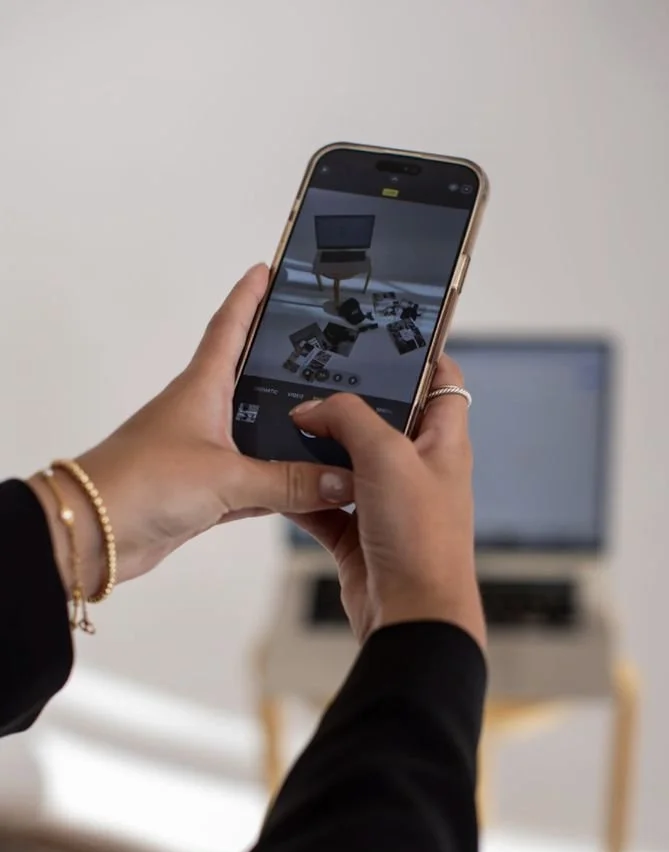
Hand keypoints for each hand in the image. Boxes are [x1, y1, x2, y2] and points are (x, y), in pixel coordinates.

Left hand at [29, 265, 352, 596]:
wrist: (94, 532)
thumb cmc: (142, 483)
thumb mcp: (226, 476)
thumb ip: (289, 481)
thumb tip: (343, 479)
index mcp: (202, 388)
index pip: (230, 328)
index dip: (249, 297)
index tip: (268, 271)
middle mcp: (203, 415)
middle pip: (252, 381)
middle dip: (285, 367)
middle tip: (324, 352)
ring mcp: (203, 455)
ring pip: (258, 438)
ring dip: (290, 435)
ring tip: (335, 425)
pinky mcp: (203, 493)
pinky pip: (254, 485)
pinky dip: (281, 488)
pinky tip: (310, 492)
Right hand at [288, 356, 485, 649]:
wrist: (411, 616)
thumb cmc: (421, 537)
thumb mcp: (387, 455)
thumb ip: (348, 416)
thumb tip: (312, 408)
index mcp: (443, 443)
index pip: (442, 382)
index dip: (420, 355)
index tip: (383, 335)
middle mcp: (417, 469)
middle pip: (382, 420)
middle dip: (348, 400)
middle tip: (311, 376)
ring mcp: (386, 504)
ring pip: (345, 462)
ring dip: (316, 446)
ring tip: (281, 418)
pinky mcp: (358, 535)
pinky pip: (322, 503)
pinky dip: (300, 492)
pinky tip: (275, 475)